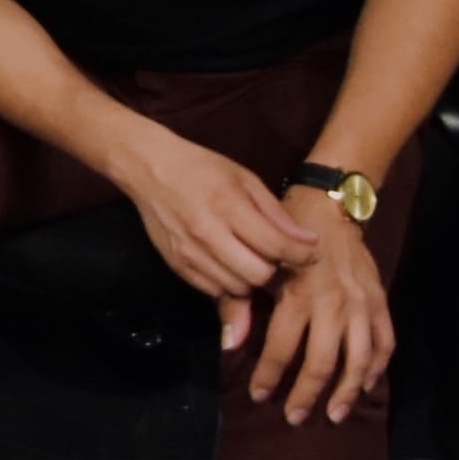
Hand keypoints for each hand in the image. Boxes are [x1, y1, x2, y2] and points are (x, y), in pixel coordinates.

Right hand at [110, 121, 293, 312]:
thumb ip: (275, 213)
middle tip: (277, 258)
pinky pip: (213, 292)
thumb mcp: (245, 178)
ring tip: (251, 259)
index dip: (301, 255)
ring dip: (251, 279)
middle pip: (259, 275)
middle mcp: (208, 234)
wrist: (148, 168)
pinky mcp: (177, 266)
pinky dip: (228, 283)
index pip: (276, 246)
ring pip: (237, 288)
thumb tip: (308, 242)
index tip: (310, 253)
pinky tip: (229, 264)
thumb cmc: (202, 168)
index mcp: (228, 206)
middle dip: (275, 270)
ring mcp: (190, 254)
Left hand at [238, 195, 398, 416]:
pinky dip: (377, 367)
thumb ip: (243, 303)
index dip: (269, 376)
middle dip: (306, 394)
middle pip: (322, 362)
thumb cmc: (283, 235)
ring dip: (346, 391)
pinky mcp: (379, 300)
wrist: (328, 205)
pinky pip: (384, 341)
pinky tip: (366, 385)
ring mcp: (360, 304)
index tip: (259, 395)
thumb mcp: (259, 264)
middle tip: (294, 416)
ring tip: (333, 413)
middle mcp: (333, 304)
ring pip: (358, 359)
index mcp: (298, 295)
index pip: (282, 348)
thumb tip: (229, 343)